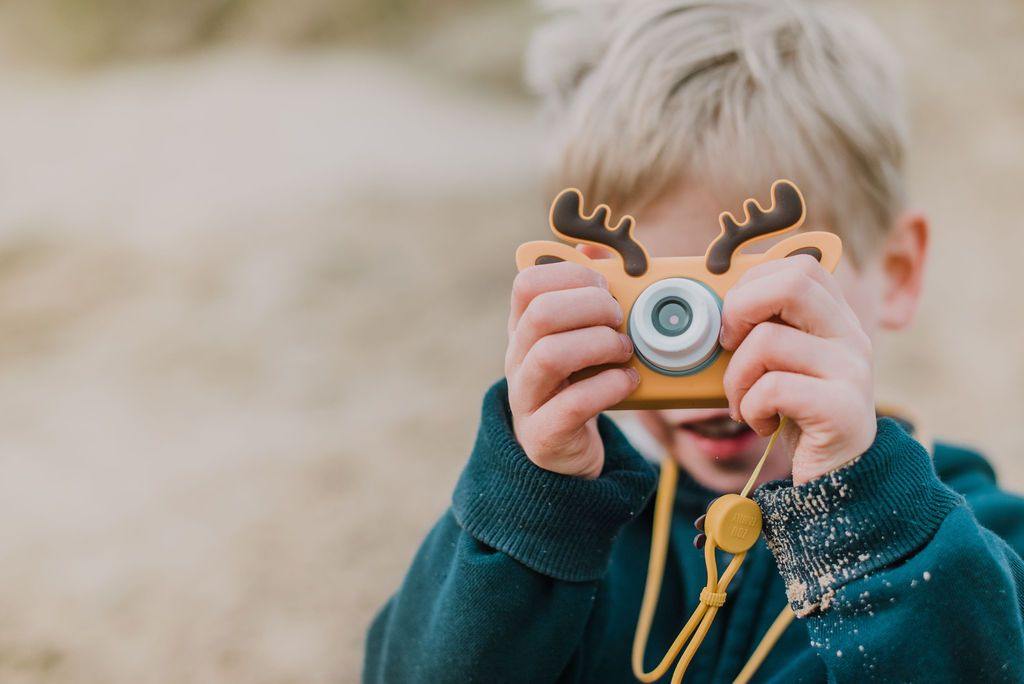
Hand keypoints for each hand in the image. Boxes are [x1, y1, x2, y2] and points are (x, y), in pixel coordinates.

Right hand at [506, 261, 639, 478]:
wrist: (564, 453)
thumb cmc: (578, 383)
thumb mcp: (579, 336)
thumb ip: (585, 293)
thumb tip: (591, 247)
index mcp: (523, 328)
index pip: (526, 283)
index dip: (571, 276)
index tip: (603, 287)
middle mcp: (517, 359)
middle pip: (541, 314)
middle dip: (591, 308)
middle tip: (620, 320)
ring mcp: (526, 398)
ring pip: (550, 356)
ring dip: (600, 345)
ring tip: (625, 351)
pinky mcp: (544, 435)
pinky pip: (571, 405)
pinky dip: (609, 387)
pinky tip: (627, 381)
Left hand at [720, 255, 876, 484]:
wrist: (836, 481)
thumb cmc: (796, 417)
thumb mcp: (780, 365)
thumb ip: (765, 330)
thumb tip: (714, 307)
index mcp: (836, 319)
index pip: (799, 266)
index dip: (754, 284)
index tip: (737, 323)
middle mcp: (852, 337)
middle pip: (792, 283)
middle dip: (740, 311)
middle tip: (729, 348)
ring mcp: (852, 372)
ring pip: (768, 341)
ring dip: (736, 378)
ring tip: (745, 403)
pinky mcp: (842, 411)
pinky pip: (773, 389)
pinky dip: (751, 408)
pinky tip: (763, 423)